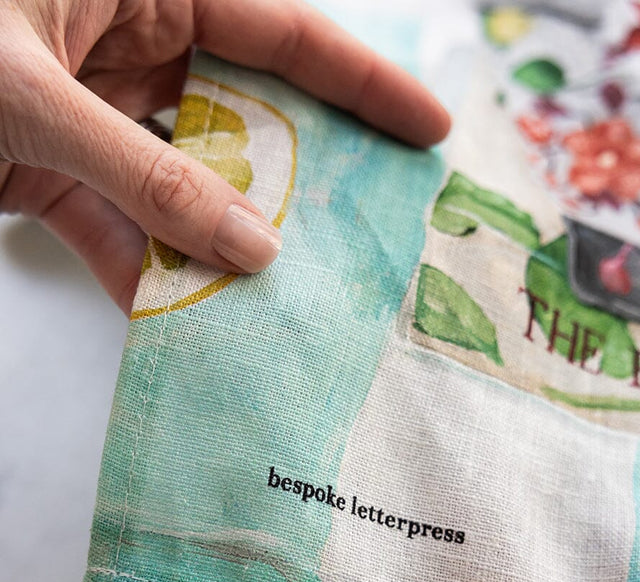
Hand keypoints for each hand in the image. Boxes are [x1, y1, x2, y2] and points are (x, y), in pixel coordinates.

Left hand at [0, 0, 449, 311]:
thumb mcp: (35, 96)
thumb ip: (149, 173)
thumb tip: (250, 245)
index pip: (279, 27)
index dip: (359, 80)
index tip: (426, 128)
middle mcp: (124, 39)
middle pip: (243, 114)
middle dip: (299, 178)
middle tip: (365, 231)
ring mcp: (90, 110)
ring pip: (184, 183)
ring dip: (220, 247)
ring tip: (279, 301)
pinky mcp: (50, 169)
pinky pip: (118, 225)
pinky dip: (144, 272)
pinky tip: (178, 320)